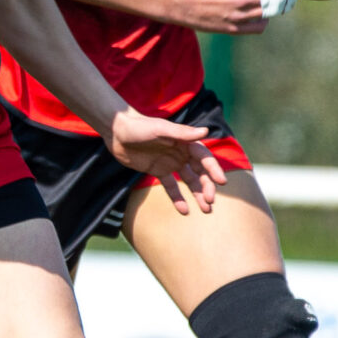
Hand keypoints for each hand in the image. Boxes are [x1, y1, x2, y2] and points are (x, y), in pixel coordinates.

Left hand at [104, 109, 225, 214]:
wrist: (116, 131)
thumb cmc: (139, 126)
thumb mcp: (160, 129)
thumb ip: (182, 133)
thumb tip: (206, 131)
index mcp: (185, 142)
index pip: (204, 158)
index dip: (213, 169)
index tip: (221, 182)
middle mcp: (181, 153)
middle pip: (200, 172)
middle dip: (207, 186)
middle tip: (211, 201)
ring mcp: (170, 163)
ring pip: (189, 181)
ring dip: (198, 194)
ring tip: (206, 210)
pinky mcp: (158, 171)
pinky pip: (171, 187)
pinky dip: (178, 198)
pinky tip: (185, 211)